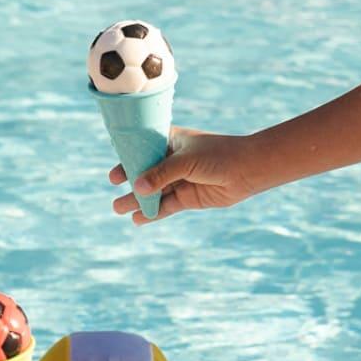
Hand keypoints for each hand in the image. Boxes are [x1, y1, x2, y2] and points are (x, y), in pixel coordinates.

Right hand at [110, 128, 263, 224]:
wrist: (247, 170)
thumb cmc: (218, 155)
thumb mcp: (185, 161)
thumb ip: (161, 174)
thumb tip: (137, 188)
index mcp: (170, 142)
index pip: (143, 150)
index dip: (127, 161)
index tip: (113, 175)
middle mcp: (172, 161)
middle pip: (145, 173)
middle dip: (129, 183)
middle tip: (113, 192)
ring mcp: (179, 180)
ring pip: (154, 192)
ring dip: (137, 200)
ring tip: (118, 208)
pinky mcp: (188, 198)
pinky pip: (165, 206)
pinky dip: (152, 212)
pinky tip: (138, 219)